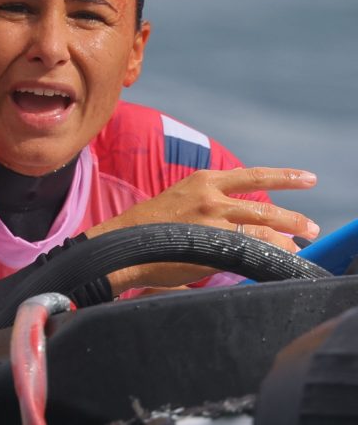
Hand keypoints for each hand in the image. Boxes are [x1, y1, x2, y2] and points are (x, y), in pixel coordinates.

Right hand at [85, 167, 319, 291]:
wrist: (123, 242)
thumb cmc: (149, 226)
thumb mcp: (180, 200)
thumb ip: (209, 204)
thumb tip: (238, 218)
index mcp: (203, 181)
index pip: (251, 175)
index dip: (283, 177)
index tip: (306, 178)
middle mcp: (210, 196)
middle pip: (263, 203)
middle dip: (292, 216)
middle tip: (311, 226)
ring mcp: (211, 220)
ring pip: (260, 226)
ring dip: (287, 236)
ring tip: (302, 244)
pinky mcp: (209, 244)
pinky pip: (248, 248)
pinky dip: (268, 253)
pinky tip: (279, 259)